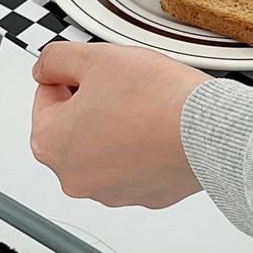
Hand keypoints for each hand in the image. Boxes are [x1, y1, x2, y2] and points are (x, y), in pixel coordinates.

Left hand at [30, 42, 210, 208]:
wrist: (206, 130)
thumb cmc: (156, 98)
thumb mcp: (97, 57)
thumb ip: (57, 58)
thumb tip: (46, 66)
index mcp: (51, 142)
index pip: (46, 95)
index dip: (74, 74)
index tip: (98, 71)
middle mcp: (73, 176)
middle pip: (74, 125)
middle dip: (95, 103)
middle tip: (125, 85)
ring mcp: (110, 191)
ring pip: (104, 147)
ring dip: (118, 125)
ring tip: (147, 105)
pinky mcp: (144, 196)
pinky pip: (135, 165)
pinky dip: (143, 147)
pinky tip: (160, 127)